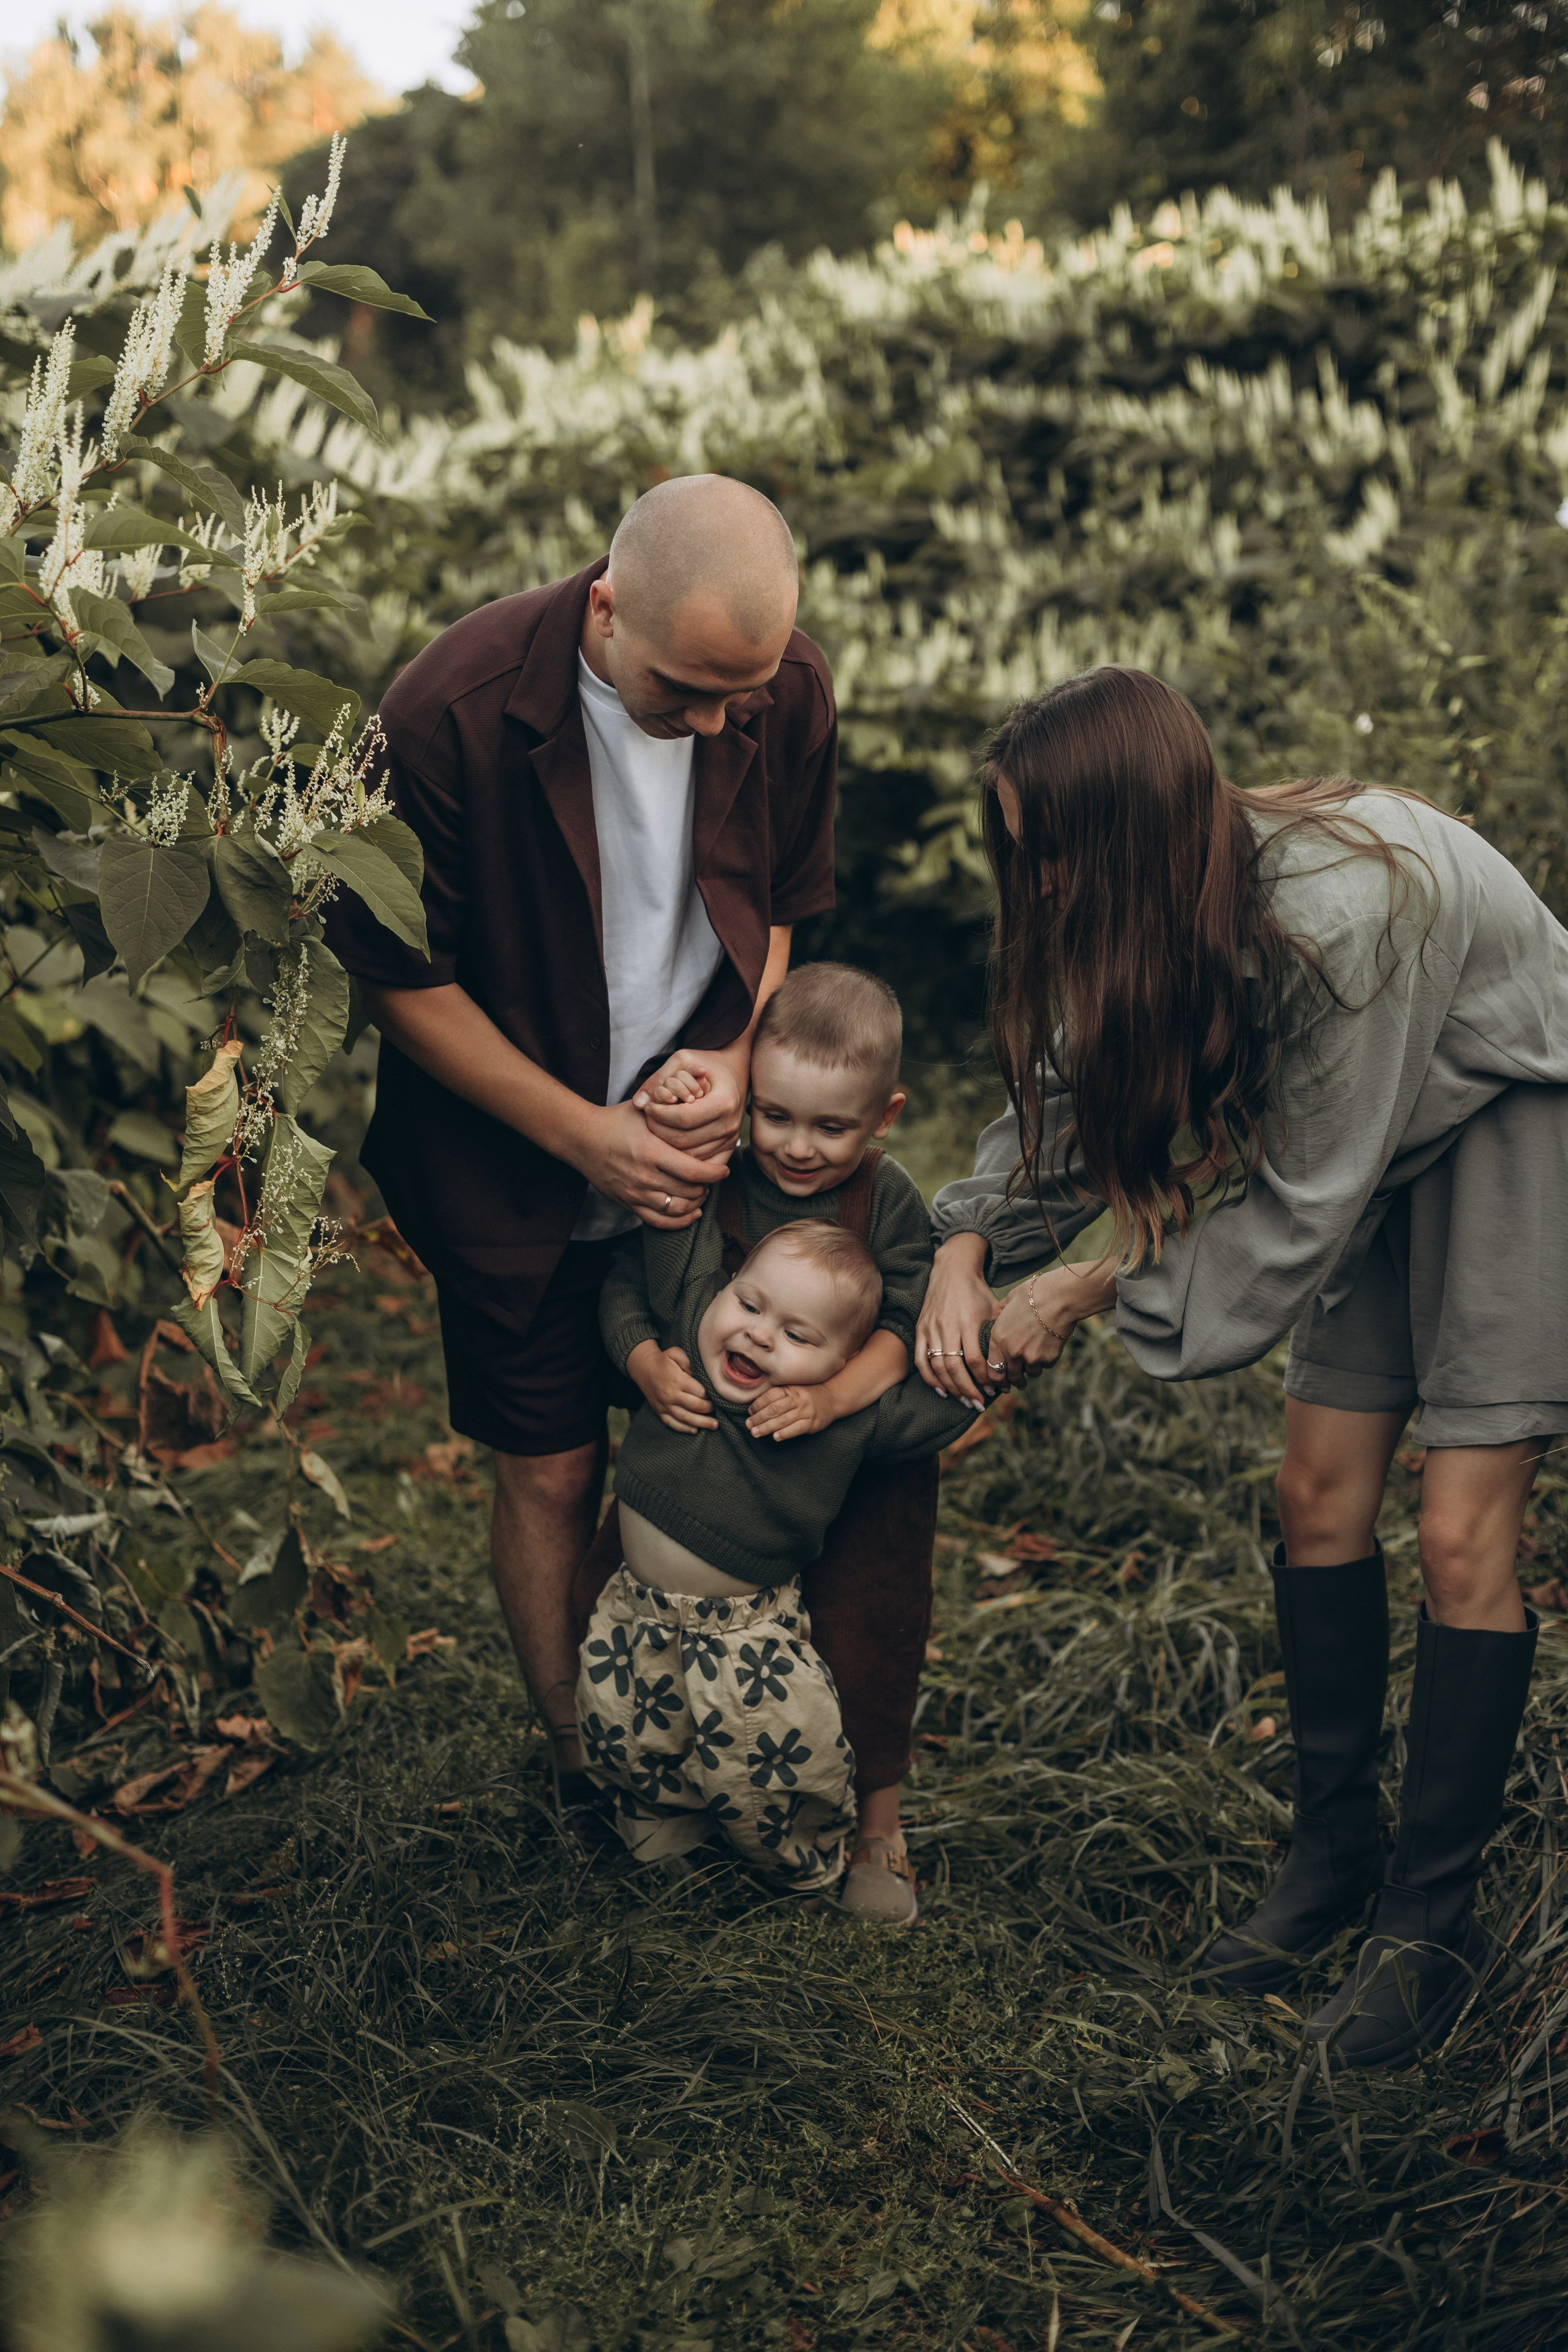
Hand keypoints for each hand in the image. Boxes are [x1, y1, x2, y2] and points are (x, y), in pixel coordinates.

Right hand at [572, 1100, 723, 1228]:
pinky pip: (659, 1222)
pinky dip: (679, 1222)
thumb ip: (672, 1114)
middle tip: (713, 1178)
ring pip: (677, 1209)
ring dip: (696, 1203)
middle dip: (707, 1187)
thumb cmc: (617, 1122)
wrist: (582, 1139)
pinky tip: (691, 1214)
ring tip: (702, 1192)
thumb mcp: (645, 1112)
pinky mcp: (628, 1204)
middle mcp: (644, 1176)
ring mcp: (635, 1193)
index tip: (724, 1170)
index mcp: (651, 1152)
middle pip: (689, 1191)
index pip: (693, 1171)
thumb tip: (703, 1107)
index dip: (715, 1174)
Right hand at [627, 1341, 716, 1432]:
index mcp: (677, 1380)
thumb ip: (690, 1361)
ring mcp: (664, 1405)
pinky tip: (695, 1430)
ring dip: (702, 1423)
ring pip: (686, 1418)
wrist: (643, 1369)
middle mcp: (670, 1395)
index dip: (711, 1395)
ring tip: (714, 1425)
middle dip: (709, 1409)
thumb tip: (703, 1373)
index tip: (717, 1394)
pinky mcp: (660, 1411)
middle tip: (718, 1408)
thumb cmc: (663, 1360)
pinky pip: (672, 1423)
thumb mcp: (676, 1353)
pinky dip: (684, 1429)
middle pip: (695, 1406)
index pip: (700, 1392)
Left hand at [635, 1046, 745, 1158]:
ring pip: (688, 1155)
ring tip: (658, 1126)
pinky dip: (682, 1156)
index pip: (683, 1119)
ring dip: (667, 1144)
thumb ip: (658, 1077)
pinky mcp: (728, 1148)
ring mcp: (730, 1139)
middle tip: (649, 1118)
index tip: (648, 1106)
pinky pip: (700, 1162)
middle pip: (683, 1140)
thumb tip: (638, 1103)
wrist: (736, 1070)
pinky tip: (670, 1142)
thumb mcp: (683, 1059)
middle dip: (659, 1130)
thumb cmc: (707, 1062)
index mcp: (724, 1102)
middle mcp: (730, 1124)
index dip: (660, 1114)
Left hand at [747, 1384, 835, 1442]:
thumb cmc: (806, 1395)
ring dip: (767, 1428)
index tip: (750, 1411)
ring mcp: (806, 1411)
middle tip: (749, 1425)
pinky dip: (785, 1433)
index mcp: (791, 1389)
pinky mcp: (812, 1423)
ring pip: (783, 1420)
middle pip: (774, 1409)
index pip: (771, 1396)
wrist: (831, 1398)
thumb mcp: (793, 1389)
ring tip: (756, 1433)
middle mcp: (798, 1399)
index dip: (758, 1404)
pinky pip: (797, 1429)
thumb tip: (755, 1406)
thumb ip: (778, 1394)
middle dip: (759, 1418)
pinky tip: (776, 1437)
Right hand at [917, 1233, 1002, 1404]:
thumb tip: (1010, 1362)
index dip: (984, 1378)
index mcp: (968, 1321)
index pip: (974, 1359)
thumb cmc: (977, 1291)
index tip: (993, 1389)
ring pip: (937, 1366)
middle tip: (978, 1404)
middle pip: (954, 1367)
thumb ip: (998, 1333)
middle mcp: (948, 1326)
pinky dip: (930, 1378)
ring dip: (951, 1388)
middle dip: (967, 1390)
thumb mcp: (993, 1308)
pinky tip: (942, 1390)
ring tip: (963, 1401)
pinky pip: (921, 1359)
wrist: (952, 1269)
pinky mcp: (921, 1328)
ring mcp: (931, 1328)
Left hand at [987, 1281, 1072, 1385]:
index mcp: (998, 1338)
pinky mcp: (1048, 1358)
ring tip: (1037, 1357)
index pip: (993, 1369)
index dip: (997, 1379)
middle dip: (1015, 1382)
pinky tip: (1049, 1346)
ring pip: (1031, 1373)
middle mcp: (1012, 1352)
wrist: (1058, 1298)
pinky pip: (1046, 1365)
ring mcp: (1031, 1357)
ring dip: (1033, 1368)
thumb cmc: (1033, 1294)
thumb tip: (995, 1320)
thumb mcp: (1008, 1301)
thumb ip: (999, 1314)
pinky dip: (1047, 1360)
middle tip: (1019, 1384)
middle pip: (1012, 1377)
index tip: (1002, 1383)